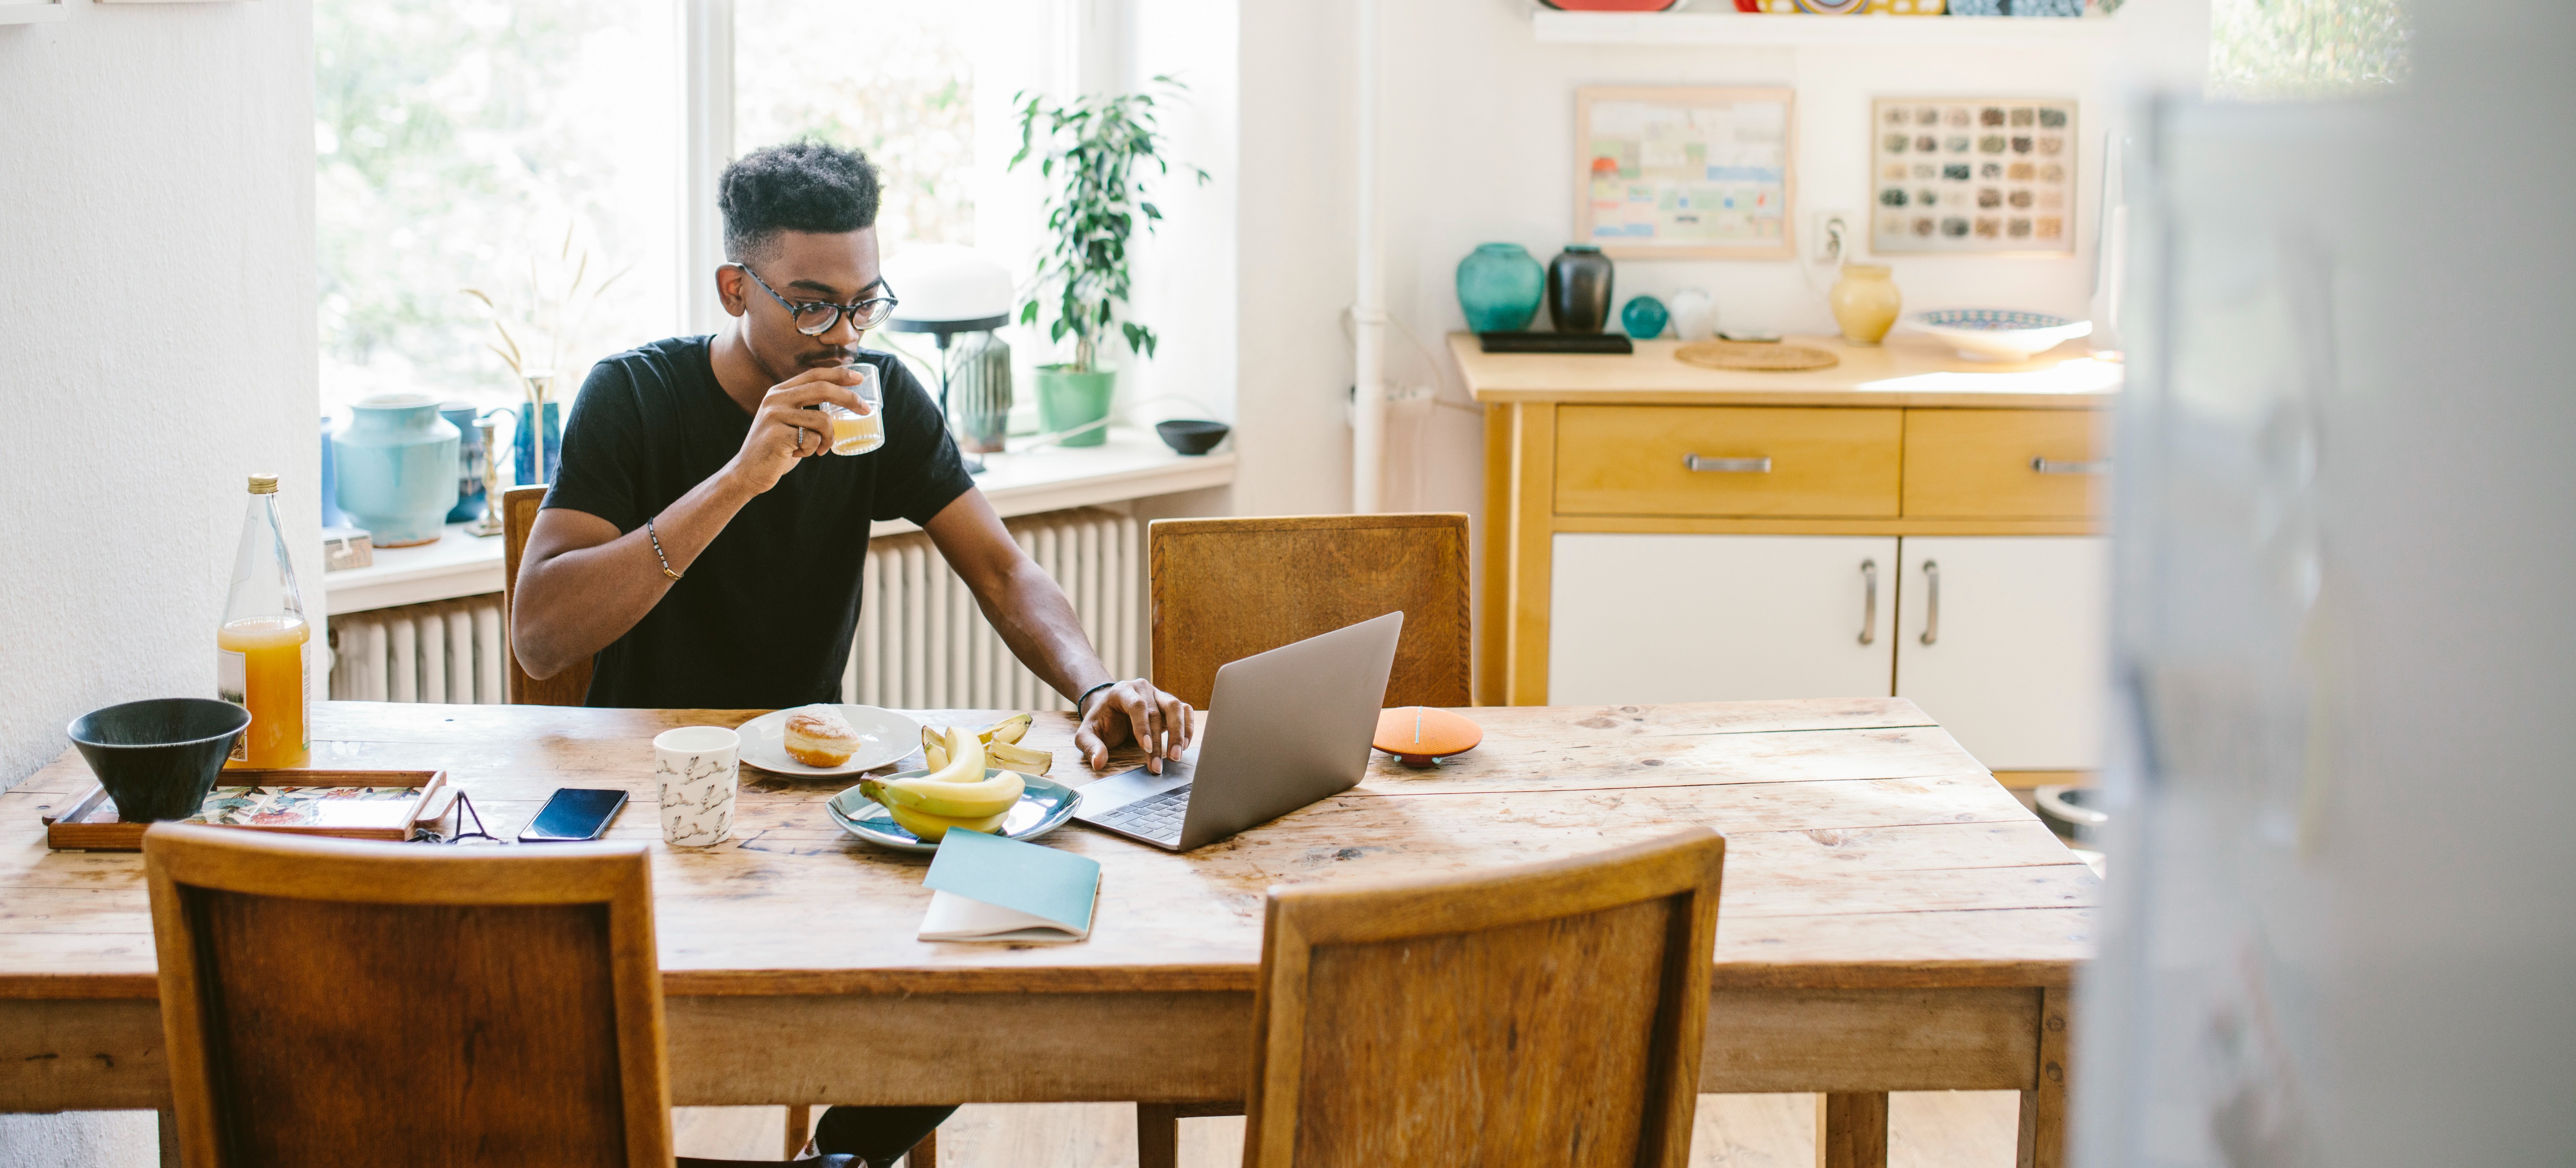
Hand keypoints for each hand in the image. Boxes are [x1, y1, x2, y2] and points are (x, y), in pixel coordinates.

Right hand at [722, 366, 872, 493]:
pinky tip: (799, 454)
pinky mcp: (777, 435)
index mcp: (779, 392)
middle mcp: (775, 399)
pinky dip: (813, 450)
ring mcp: (775, 416)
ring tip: (819, 449)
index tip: (859, 378)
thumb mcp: (789, 422)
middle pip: (822, 389)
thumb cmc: (776, 449)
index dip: (838, 374)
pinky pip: (813, 440)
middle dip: (849, 398)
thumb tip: (843, 401)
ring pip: (822, 420)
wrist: (748, 473)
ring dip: (828, 438)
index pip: (813, 375)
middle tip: (866, 410)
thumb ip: (806, 409)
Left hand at [1074, 679, 1194, 774]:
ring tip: (1176, 756)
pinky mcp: (1169, 704)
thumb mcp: (1087, 734)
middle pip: (1157, 711)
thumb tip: (1098, 763)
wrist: (1110, 710)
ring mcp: (1158, 694)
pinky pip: (1185, 711)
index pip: (1137, 705)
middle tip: (1158, 766)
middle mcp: (1143, 689)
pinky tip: (1185, 746)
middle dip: (1159, 741)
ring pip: (1176, 707)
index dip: (1142, 727)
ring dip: (1179, 732)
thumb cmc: (1100, 722)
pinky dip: (1188, 727)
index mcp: (1122, 691)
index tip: (1145, 748)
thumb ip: (1091, 746)